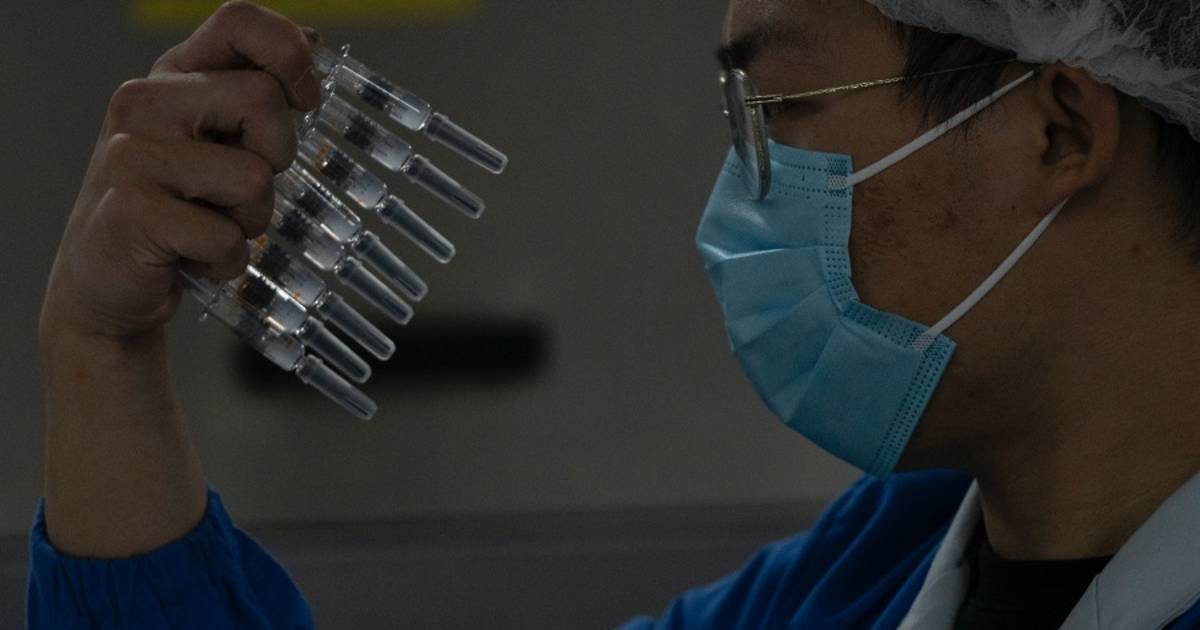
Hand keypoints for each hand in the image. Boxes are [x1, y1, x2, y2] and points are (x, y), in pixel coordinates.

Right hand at [39, 0, 321, 346]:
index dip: (289, 52)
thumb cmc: (174, 212)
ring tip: (206, 228)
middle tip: (235, 193)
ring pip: (254, 178)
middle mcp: (145, 103)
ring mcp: (132, 155)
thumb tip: (314, 43)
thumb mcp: (214, 141)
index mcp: (172, 78)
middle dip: (275, 159)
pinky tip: (190, 259)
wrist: (104, 284)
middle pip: (264, 102)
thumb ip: (254, 94)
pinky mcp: (132, 213)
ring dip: (249, 221)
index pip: (239, 21)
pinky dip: (225, 261)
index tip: (306, 99)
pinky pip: (227, 237)